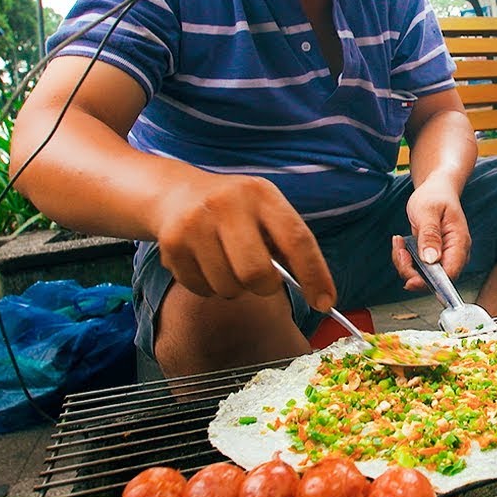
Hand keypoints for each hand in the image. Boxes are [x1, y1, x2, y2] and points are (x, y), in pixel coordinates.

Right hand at [152, 172, 335, 310]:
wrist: (176, 193)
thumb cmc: (234, 210)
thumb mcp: (264, 210)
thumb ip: (287, 244)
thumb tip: (318, 292)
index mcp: (261, 194)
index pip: (296, 238)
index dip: (314, 274)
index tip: (325, 302)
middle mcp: (228, 204)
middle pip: (256, 273)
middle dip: (264, 287)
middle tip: (260, 279)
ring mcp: (196, 224)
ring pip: (228, 287)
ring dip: (234, 287)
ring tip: (228, 264)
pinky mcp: (171, 245)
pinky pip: (201, 289)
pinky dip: (208, 287)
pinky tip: (205, 263)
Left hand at [392, 175, 468, 290]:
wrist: (436, 189)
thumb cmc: (436, 196)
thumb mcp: (429, 211)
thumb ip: (430, 235)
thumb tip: (431, 259)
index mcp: (459, 243)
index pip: (450, 274)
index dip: (431, 282)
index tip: (410, 280)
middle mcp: (454, 254)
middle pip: (435, 280)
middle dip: (412, 271)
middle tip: (399, 251)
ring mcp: (443, 256)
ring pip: (423, 276)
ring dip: (405, 265)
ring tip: (398, 242)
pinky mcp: (432, 257)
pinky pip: (417, 268)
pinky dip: (405, 260)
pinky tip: (400, 242)